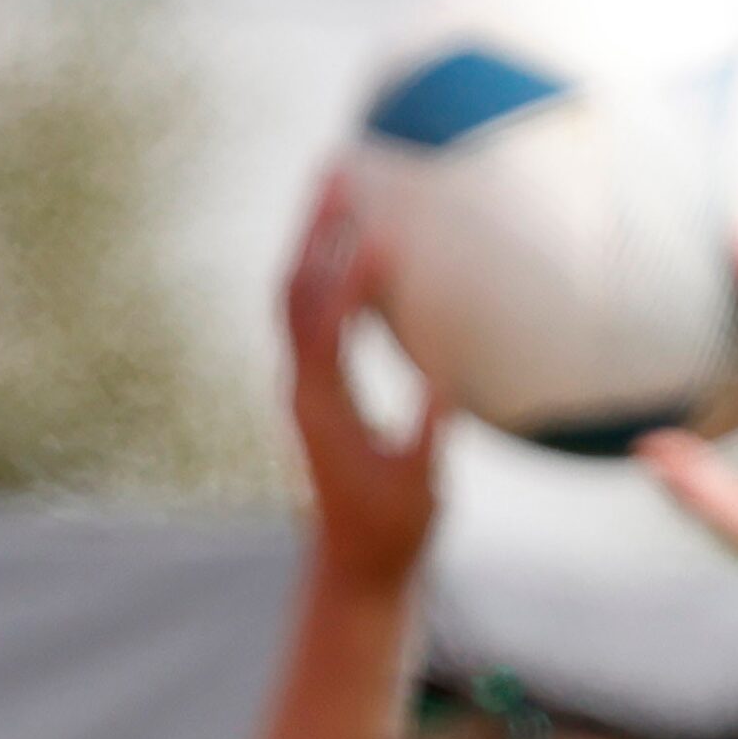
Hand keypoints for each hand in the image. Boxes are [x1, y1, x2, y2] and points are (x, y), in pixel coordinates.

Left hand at [283, 171, 449, 593]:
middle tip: (340, 171)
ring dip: (312, 240)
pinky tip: (351, 246)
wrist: (355, 567)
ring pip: (294, 296)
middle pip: (294, 290)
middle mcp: (301, 388)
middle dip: (315, 229)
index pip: (327, 328)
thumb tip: (443, 380)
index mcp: (324, 408)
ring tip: (336, 187)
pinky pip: (311, 314)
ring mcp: (303, 385)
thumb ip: (427, 434)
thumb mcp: (420, 486)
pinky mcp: (314, 388)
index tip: (386, 236)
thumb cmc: (394, 533)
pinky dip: (325, 271)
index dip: (351, 278)